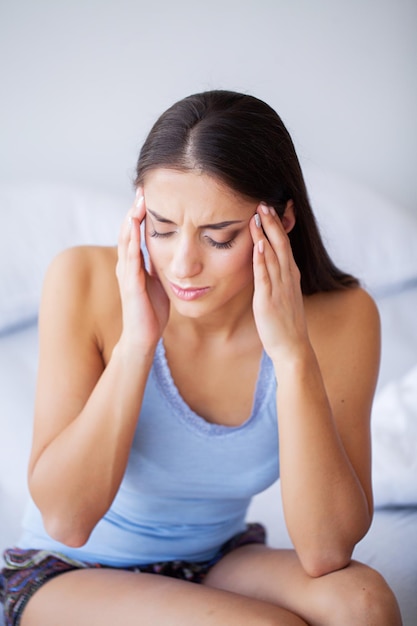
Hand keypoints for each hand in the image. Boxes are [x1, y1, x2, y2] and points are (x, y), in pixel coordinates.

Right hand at [116, 189, 169, 354]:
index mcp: (134, 264)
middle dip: (135, 209)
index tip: (148, 193)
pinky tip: (134, 227)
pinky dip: (131, 241)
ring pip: (126, 241)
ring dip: (131, 220)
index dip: (140, 213)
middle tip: (142, 188)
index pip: (135, 232)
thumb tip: (169, 248)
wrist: (143, 338)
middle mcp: (126, 265)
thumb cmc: (151, 312)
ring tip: (138, 201)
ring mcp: (126, 275)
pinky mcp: (130, 285)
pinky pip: (130, 259)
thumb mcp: (157, 282)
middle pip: (128, 231)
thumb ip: (158, 265)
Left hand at [249, 203, 308, 361]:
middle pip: (281, 244)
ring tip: (258, 214)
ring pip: (273, 255)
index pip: (284, 245)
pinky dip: (262, 260)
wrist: (293, 348)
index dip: (277, 226)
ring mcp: (279, 288)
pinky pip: (265, 276)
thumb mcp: (283, 295)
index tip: (269, 208)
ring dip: (265, 234)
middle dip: (272, 223)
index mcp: (290, 276)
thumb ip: (276, 278)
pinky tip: (258, 246)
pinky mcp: (269, 300)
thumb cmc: (285, 324)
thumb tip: (266, 264)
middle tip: (263, 202)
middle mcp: (287, 278)